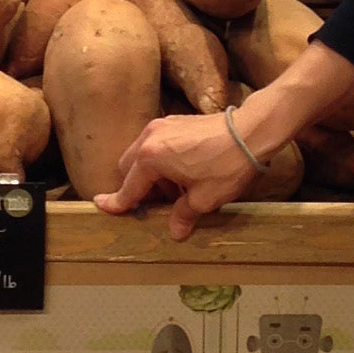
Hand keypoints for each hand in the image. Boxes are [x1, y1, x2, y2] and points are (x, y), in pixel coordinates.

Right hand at [95, 112, 265, 241]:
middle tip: (156, 206)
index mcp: (150, 159)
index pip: (128, 188)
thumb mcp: (204, 198)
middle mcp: (149, 139)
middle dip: (137, 188)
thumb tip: (176, 232)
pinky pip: (157, 144)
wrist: (252, 131)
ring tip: (177, 192)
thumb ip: (183, 215)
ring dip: (151, 175)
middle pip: (129, 168)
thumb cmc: (226, 165)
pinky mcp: (176, 121)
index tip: (102, 206)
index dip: (116, 202)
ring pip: (142, 155)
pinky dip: (162, 161)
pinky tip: (183, 173)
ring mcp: (162, 126)